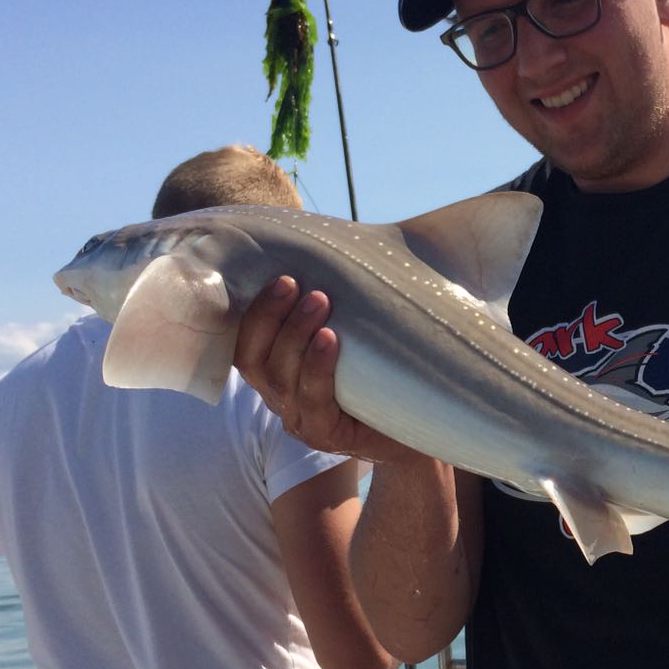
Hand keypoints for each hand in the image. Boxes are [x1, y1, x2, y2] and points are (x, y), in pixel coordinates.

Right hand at [234, 277, 407, 462]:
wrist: (424, 422)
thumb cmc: (386, 369)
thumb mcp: (358, 331)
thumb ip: (345, 295)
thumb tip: (359, 232)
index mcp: (278, 370)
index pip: (244, 343)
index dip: (252, 311)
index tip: (278, 275)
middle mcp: (282, 396)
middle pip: (255, 359)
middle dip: (269, 316)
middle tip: (294, 282)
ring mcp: (302, 420)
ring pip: (282, 378)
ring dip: (296, 335)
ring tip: (320, 300)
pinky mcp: (328, 437)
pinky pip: (313, 402)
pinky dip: (317, 368)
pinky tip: (330, 340)